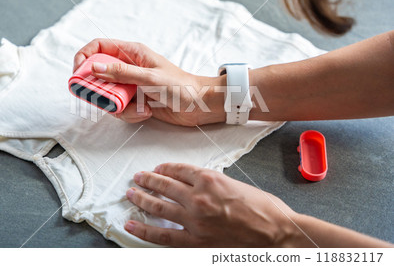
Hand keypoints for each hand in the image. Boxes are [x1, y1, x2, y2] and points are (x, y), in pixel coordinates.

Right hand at [73, 39, 225, 125]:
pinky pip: (119, 109)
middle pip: (98, 76)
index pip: (98, 47)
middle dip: (101, 92)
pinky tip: (146, 112)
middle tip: (110, 100)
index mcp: (131, 53)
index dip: (84, 57)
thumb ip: (121, 72)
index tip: (77, 74)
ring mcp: (130, 86)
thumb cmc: (180, 86)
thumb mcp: (150, 77)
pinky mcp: (134, 102)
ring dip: (119, 107)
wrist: (198, 106)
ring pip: (107, 96)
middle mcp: (127, 68)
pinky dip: (130, 114)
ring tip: (140, 108)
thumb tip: (94, 67)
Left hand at [124, 163, 299, 246]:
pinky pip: (163, 236)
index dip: (165, 167)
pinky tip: (131, 223)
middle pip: (164, 184)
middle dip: (148, 179)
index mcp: (211, 179)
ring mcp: (195, 220)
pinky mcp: (195, 241)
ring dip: (141, 198)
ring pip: (158, 206)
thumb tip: (198, 184)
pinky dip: (144, 229)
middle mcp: (198, 196)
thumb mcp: (237, 184)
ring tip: (131, 193)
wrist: (278, 234)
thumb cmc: (265, 209)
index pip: (179, 169)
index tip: (158, 168)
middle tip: (138, 177)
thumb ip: (213, 183)